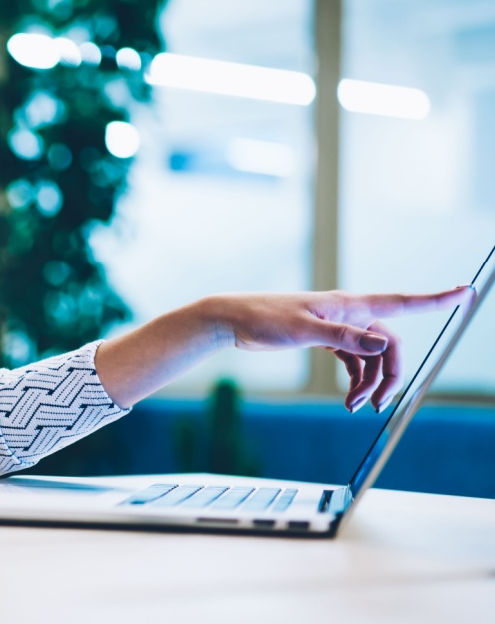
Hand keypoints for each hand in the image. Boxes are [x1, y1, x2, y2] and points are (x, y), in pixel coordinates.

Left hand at [213, 285, 473, 412]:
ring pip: (371, 356)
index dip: (435, 299)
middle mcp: (348, 314)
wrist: (233, 320)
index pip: (401, 302)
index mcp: (348, 305)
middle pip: (388, 344)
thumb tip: (384, 343)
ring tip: (354, 407)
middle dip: (390, 374)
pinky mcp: (324, 338)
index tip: (465, 292)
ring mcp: (337, 327)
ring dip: (369, 383)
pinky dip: (356, 379)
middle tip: (379, 405)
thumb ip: (344, 337)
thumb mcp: (303, 331)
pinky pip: (353, 360)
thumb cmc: (264, 318)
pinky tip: (349, 399)